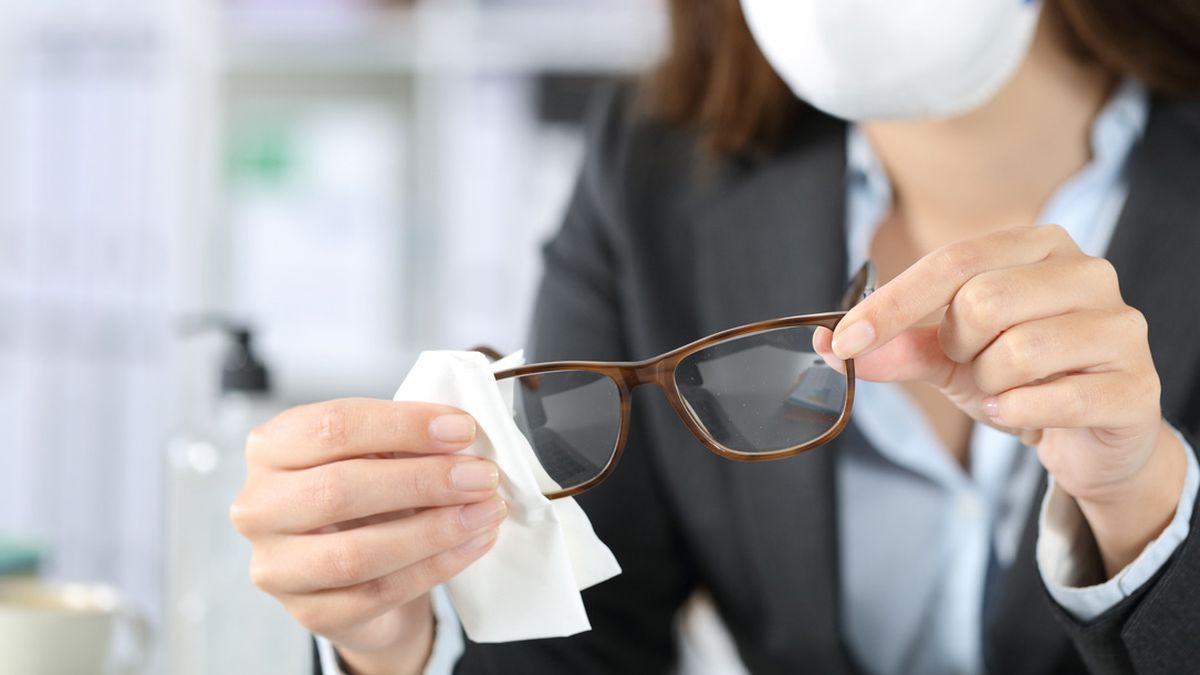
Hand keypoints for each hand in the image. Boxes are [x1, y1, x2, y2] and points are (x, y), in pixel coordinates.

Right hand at [231, 400, 505, 674]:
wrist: (356, 569)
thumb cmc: (366, 495)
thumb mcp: (378, 453)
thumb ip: (406, 439)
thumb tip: (459, 435)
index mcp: (272, 448)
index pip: (333, 426)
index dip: (403, 425)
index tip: (461, 428)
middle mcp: (259, 506)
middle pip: (340, 489)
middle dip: (423, 480)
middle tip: (481, 476)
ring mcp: (276, 566)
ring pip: (357, 552)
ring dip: (435, 530)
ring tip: (486, 511)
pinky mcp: (310, 612)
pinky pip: (379, 593)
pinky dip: (436, 567)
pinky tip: (473, 544)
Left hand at [814, 225, 1186, 575]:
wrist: (1092, 435)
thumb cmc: (1021, 378)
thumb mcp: (950, 356)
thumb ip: (896, 346)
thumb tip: (831, 344)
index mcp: (1038, 246)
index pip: (953, 262)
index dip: (892, 304)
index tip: (844, 340)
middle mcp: (1086, 271)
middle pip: (982, 302)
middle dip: (958, 348)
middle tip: (973, 365)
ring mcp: (1120, 325)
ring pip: (1017, 351)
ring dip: (988, 384)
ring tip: (1005, 390)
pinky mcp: (1136, 384)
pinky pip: (1052, 398)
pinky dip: (1016, 414)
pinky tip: (1022, 414)